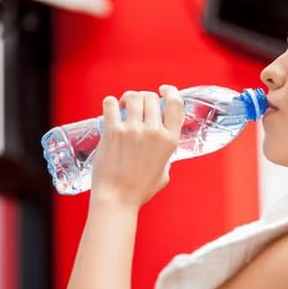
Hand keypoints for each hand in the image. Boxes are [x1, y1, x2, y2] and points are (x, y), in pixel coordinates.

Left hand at [89, 85, 184, 206]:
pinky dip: (111, 103)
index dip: (170, 92)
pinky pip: (111, 104)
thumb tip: (162, 148)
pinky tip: (111, 108)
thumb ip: (166, 156)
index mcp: (170, 141)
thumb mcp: (164, 173)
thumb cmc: (139, 190)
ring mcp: (133, 130)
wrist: (117, 198)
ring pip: (133, 96)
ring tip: (124, 105)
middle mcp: (153, 132)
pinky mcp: (113, 132)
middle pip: (151, 97)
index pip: (176, 104)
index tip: (163, 90)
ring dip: (128, 98)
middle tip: (138, 105)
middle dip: (145, 97)